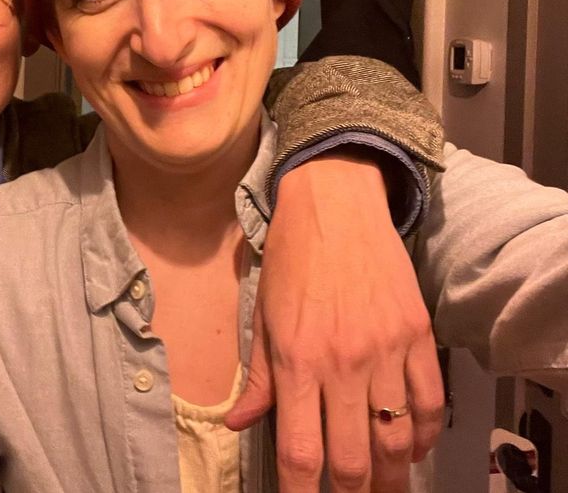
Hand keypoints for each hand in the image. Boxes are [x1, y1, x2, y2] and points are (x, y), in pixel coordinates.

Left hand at [225, 151, 444, 491]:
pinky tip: (410, 445)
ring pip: (396, 441)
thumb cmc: (291, 259)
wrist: (334, 203)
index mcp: (296, 360)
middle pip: (352, 459)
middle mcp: (343, 363)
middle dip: (349, 492)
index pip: (300, 451)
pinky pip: (430, 404)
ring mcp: (386, 350)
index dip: (300, 492)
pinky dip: (423, 435)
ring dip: (390, 474)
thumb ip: (257, 377)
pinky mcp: (418, 335)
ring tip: (380, 483)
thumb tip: (238, 423)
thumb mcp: (262, 315)